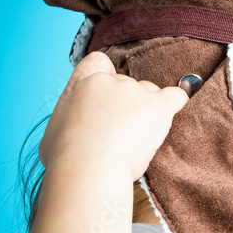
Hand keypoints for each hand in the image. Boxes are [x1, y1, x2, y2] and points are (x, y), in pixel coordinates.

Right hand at [39, 51, 189, 181]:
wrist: (87, 169)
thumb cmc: (66, 158)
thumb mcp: (55, 130)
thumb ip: (71, 116)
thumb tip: (77, 122)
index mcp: (84, 83)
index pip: (98, 62)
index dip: (105, 76)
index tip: (106, 98)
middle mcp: (111, 81)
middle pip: (127, 83)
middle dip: (127, 104)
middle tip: (119, 133)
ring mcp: (135, 91)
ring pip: (149, 93)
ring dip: (147, 110)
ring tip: (136, 139)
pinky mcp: (157, 106)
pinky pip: (176, 96)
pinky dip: (176, 103)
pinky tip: (173, 110)